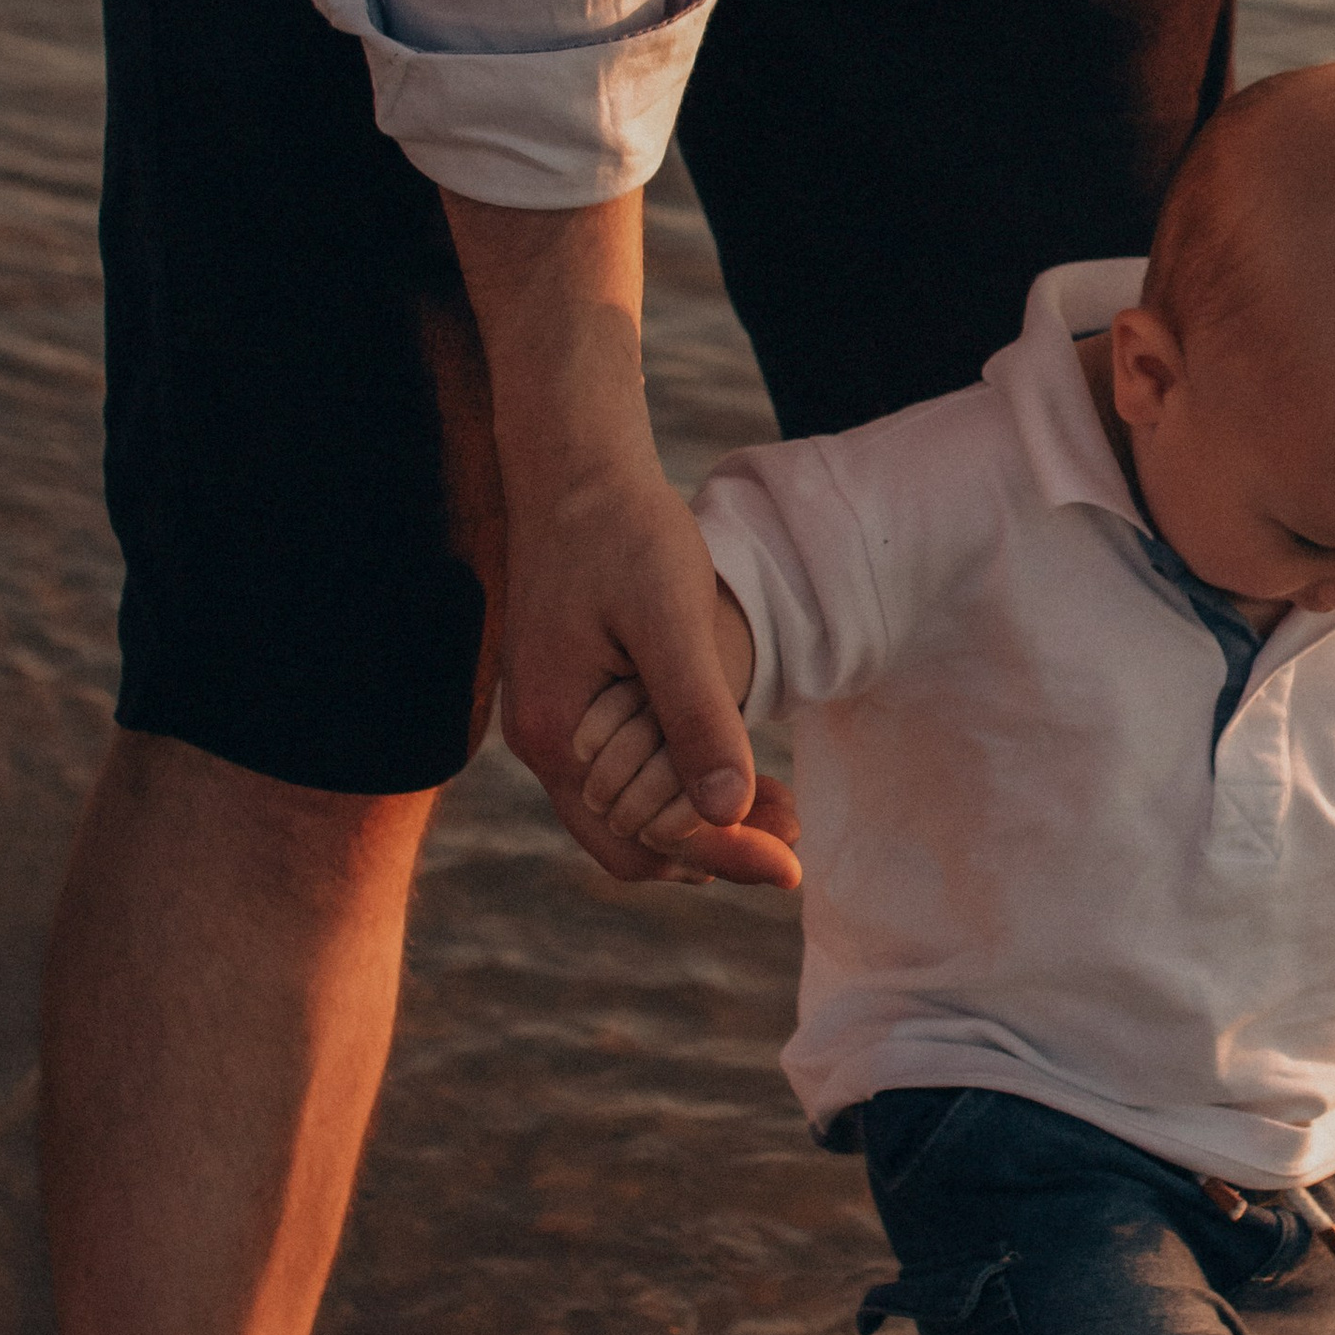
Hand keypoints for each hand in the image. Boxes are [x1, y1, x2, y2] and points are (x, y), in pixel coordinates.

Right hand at [500, 465, 799, 887]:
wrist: (573, 469)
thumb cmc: (624, 531)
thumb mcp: (672, 618)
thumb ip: (697, 714)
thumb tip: (730, 810)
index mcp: (557, 736)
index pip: (642, 841)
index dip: (723, 858)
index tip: (792, 866)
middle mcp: (542, 743)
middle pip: (629, 841)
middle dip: (713, 851)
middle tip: (791, 838)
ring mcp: (551, 722)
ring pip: (626, 811)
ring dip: (698, 821)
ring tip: (778, 810)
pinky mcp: (569, 697)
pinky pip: (622, 771)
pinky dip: (677, 783)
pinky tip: (734, 768)